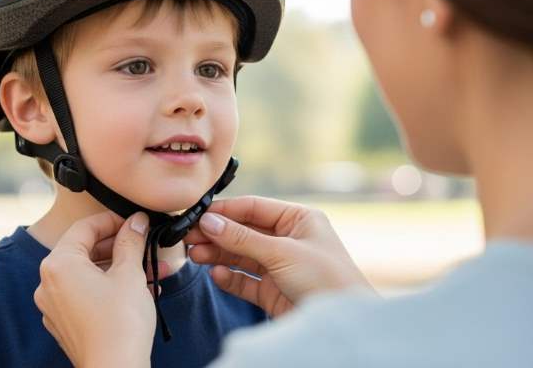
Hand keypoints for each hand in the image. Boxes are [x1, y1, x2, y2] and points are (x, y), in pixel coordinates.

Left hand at [34, 211, 155, 367]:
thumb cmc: (120, 324)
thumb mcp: (130, 273)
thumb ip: (131, 241)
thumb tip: (136, 221)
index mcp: (59, 265)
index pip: (84, 228)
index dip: (113, 220)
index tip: (135, 222)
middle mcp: (49, 284)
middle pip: (86, 251)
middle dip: (121, 248)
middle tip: (146, 244)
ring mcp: (55, 307)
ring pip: (91, 275)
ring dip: (122, 269)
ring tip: (154, 271)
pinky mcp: (66, 324)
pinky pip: (88, 295)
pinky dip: (112, 288)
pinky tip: (142, 291)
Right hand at [184, 196, 370, 317]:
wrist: (343, 324)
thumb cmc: (327, 279)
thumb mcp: (282, 252)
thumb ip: (242, 238)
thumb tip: (208, 221)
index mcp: (299, 220)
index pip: (254, 208)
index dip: (224, 211)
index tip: (197, 215)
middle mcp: (289, 240)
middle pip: (244, 232)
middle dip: (217, 234)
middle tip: (188, 237)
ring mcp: (280, 266)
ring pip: (241, 256)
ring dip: (218, 254)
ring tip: (195, 255)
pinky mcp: (274, 291)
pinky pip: (245, 280)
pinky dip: (229, 277)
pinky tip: (216, 274)